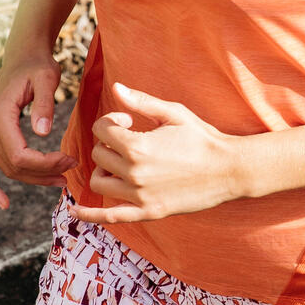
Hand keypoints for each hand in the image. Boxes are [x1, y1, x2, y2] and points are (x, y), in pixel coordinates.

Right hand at [0, 53, 71, 209]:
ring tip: (60, 179)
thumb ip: (45, 105)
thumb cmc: (38, 66)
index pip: (21, 156)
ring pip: (6, 168)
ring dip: (32, 179)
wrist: (22, 56)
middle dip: (45, 172)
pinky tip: (4, 203)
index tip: (70, 160)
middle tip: (71, 169)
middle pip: (15, 165)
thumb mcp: (47, 79)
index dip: (46, 165)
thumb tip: (43, 133)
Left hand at [74, 85, 250, 222]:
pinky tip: (75, 210)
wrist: (229, 170)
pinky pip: (111, 216)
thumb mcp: (174, 114)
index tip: (128, 120)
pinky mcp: (148, 212)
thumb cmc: (203, 138)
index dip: (111, 120)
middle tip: (129, 139)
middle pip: (98, 155)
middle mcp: (134, 173)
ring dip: (104, 169)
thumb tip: (116, 88)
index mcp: (138, 146)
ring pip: (100, 181)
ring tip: (120, 163)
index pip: (101, 130)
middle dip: (108, 143)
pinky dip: (90, 214)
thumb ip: (142, 102)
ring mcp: (140, 195)